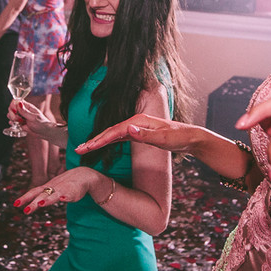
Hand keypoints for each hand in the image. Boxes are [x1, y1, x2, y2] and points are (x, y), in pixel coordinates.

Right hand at [9, 99, 50, 132]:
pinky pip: (12, 121)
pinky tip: (17, 125)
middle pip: (12, 108)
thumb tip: (19, 103)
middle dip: (12, 114)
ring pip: (11, 115)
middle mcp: (23, 110)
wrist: (44, 132)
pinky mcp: (20, 123)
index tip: (15, 111)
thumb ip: (25, 112)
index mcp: (27, 106)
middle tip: (19, 119)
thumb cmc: (41, 123)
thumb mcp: (33, 117)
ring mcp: (21, 117)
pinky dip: (12, 123)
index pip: (16, 101)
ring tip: (20, 122)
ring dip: (12, 119)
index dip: (13, 105)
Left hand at [14, 166, 102, 213]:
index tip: (15, 204)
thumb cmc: (66, 184)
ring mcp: (63, 190)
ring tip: (40, 204)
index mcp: (47, 188)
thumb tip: (34, 203)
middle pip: (41, 195)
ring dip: (48, 199)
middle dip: (33, 203)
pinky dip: (67, 196)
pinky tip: (64, 199)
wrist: (83, 175)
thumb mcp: (53, 188)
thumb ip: (44, 195)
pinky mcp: (74, 192)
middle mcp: (53, 188)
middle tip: (25, 211)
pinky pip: (70, 194)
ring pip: (54, 195)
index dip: (25, 198)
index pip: (33, 192)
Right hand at [76, 113, 197, 154]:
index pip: (115, 131)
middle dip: (94, 140)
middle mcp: (136, 122)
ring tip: (85, 148)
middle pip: (110, 131)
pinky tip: (103, 145)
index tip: (88, 147)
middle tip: (78, 149)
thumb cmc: (179, 137)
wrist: (191, 137)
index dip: (100, 139)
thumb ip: (145, 135)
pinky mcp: (140, 133)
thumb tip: (128, 129)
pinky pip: (120, 137)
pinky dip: (109, 141)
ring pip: (113, 134)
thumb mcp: (164, 139)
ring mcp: (137, 127)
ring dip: (99, 141)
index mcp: (139, 121)